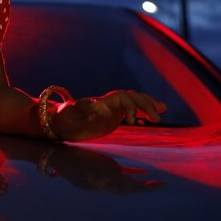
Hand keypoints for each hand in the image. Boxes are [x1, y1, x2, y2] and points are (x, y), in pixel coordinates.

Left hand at [51, 90, 165, 141]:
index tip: (132, 122)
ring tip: (161, 111)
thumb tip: (94, 105)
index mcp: (102, 102)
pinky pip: (132, 112)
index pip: (123, 98)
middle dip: (145, 104)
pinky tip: (153, 117)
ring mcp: (112, 110)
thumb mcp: (69, 114)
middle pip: (132, 97)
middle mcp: (109, 103)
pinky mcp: (112, 118)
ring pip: (134, 102)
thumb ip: (80, 109)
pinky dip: (143, 113)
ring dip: (147, 105)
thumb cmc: (63, 119)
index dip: (131, 106)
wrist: (58, 123)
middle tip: (157, 117)